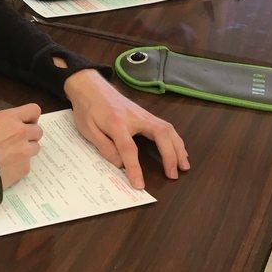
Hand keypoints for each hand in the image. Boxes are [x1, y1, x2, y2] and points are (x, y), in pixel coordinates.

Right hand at [0, 103, 43, 187]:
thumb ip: (9, 122)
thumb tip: (20, 125)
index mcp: (11, 118)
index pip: (34, 110)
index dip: (31, 117)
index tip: (26, 123)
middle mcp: (21, 132)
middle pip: (38, 131)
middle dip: (29, 135)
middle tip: (17, 141)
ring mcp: (25, 151)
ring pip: (35, 148)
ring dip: (26, 150)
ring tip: (10, 155)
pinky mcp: (25, 167)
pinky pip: (27, 164)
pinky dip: (19, 165)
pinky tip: (7, 166)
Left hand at [64, 69, 188, 189]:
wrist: (90, 87)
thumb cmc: (87, 109)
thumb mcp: (88, 130)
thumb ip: (104, 147)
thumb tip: (120, 165)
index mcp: (117, 123)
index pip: (129, 148)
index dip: (134, 168)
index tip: (140, 185)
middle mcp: (135, 117)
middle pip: (160, 135)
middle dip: (169, 156)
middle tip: (174, 175)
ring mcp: (143, 114)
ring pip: (168, 129)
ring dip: (178, 148)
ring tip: (184, 166)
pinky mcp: (146, 114)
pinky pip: (166, 127)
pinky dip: (175, 140)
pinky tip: (180, 151)